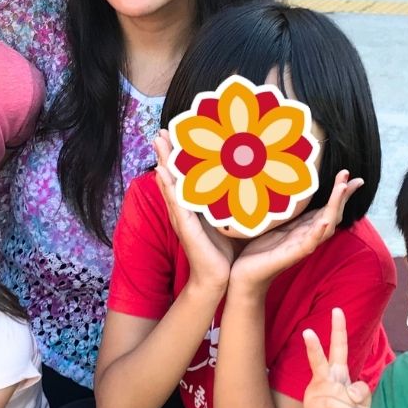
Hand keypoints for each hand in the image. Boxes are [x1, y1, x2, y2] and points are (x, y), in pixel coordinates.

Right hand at [153, 131, 233, 292]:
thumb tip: (250, 178)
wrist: (220, 278)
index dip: (178, 155)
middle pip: (172, 176)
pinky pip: (176, 204)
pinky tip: (162, 172)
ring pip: (170, 185)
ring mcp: (182, 218)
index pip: (183, 175)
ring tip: (158, 141)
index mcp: (193, 206)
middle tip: (161, 129)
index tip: (175, 132)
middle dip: (166, 152)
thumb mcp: (229, 218)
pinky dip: (169, 187)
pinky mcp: (186, 229)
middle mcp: (184, 209)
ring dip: (163, 162)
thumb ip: (231, 199)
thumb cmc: (226, 249)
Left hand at [229, 171, 364, 291]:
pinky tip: (325, 222)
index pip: (326, 208)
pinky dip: (318, 233)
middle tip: (352, 176)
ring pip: (325, 226)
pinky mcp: (291, 256)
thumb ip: (282, 211)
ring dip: (335, 207)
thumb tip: (279, 185)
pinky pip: (308, 244)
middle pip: (332, 214)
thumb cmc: (256, 250)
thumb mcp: (271, 225)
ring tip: (342, 189)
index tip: (348, 173)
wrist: (244, 276)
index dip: (339, 192)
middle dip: (343, 195)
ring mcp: (301, 247)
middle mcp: (307, 237)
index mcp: (303, 228)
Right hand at [303, 307, 371, 407]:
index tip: (337, 310)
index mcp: (337, 373)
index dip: (339, 329)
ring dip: (350, 403)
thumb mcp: (365, 400)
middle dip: (314, 346)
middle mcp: (323, 380)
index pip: (338, 348)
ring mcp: (315, 394)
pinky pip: (334, 404)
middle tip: (306, 332)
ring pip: (336, 390)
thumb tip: (348, 389)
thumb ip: (363, 389)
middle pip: (319, 360)